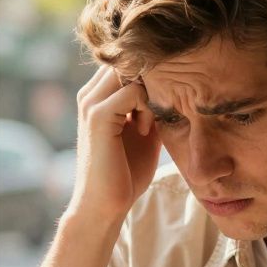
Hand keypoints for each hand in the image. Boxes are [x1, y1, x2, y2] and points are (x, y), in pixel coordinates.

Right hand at [66, 66, 162, 225]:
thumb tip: (176, 88)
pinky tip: (145, 129)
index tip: (164, 103)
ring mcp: (91, 103)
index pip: (127, 63)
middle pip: (128, 60)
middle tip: (162, 109)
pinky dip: (147, 106)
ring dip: (150, 91)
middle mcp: (89, 94)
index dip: (151, 76)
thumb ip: (152, 107)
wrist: (105, 206)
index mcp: (97, 96)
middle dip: (153, 79)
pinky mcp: (98, 116)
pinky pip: (132, 90)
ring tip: (151, 121)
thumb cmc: (125, 174)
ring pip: (130, 70)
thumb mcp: (144, 133)